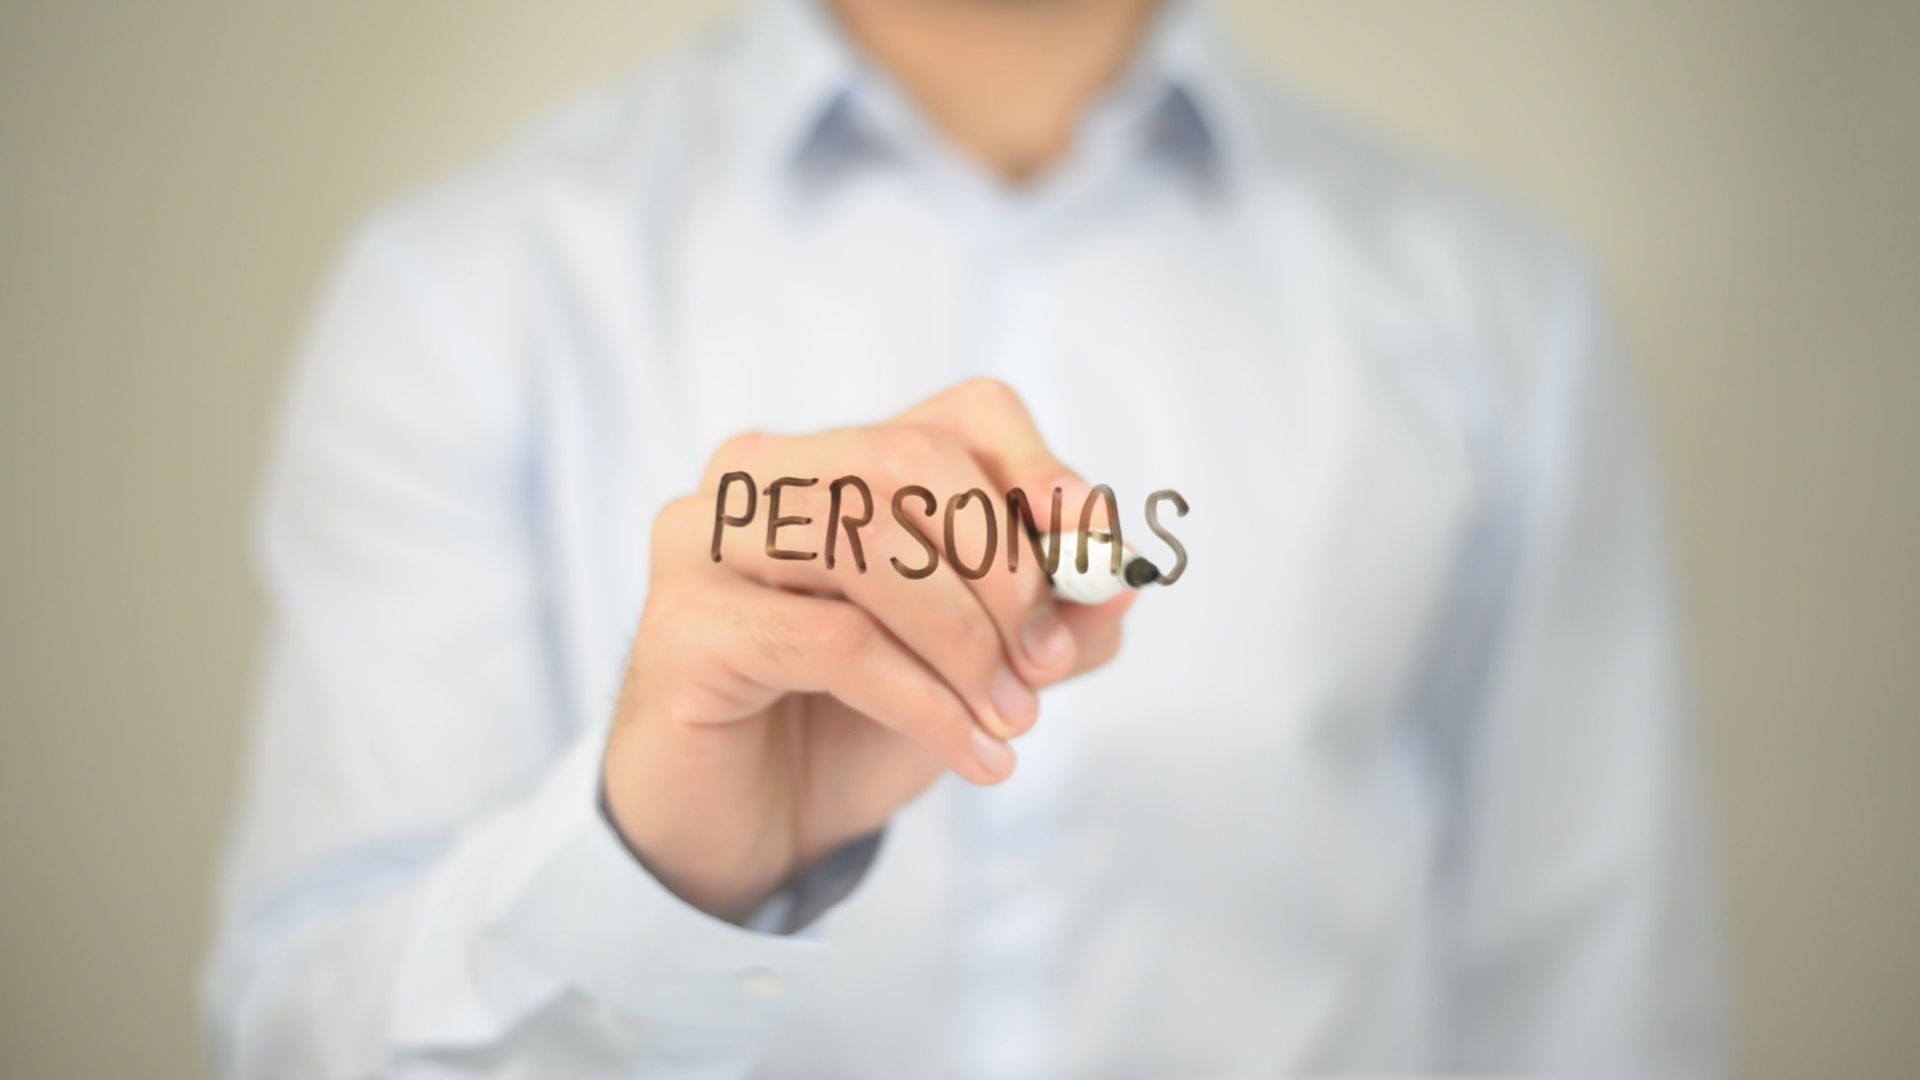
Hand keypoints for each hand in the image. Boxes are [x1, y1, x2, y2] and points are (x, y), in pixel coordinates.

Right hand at [602, 378, 1134, 920]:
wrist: (751, 831)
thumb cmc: (855, 727)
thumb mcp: (977, 669)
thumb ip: (1050, 622)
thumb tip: (1123, 578)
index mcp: (836, 460)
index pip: (959, 414)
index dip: (1039, 470)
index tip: (1092, 548)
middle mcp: (761, 474)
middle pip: (909, 459)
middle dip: (1001, 563)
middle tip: (1045, 662)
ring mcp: (706, 539)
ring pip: (864, 541)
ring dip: (963, 639)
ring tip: (1010, 718)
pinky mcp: (682, 622)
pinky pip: (832, 639)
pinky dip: (923, 700)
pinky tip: (972, 755)